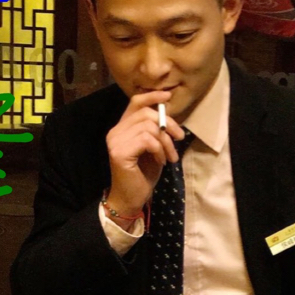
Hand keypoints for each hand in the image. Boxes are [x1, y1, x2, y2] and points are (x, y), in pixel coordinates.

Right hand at [105, 90, 184, 215]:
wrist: (131, 199)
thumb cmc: (143, 174)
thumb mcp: (153, 148)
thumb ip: (155, 130)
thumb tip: (168, 114)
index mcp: (122, 128)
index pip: (135, 102)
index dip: (152, 97)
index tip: (168, 96)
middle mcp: (115, 132)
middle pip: (146, 113)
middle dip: (168, 124)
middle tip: (179, 138)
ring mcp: (115, 141)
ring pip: (149, 127)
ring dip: (166, 142)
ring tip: (170, 156)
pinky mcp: (120, 152)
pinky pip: (147, 140)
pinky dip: (159, 150)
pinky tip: (161, 161)